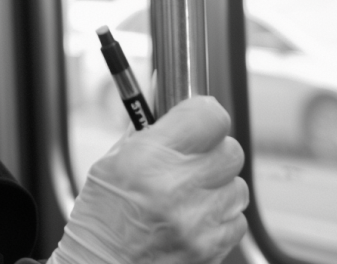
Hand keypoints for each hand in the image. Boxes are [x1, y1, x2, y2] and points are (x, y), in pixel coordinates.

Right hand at [51, 96, 248, 263]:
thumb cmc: (100, 220)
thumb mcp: (112, 163)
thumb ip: (146, 128)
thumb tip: (165, 88)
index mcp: (147, 159)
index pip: (208, 116)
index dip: (204, 114)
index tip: (197, 120)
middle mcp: (177, 189)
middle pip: (230, 149)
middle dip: (212, 151)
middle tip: (190, 160)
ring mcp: (198, 223)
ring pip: (237, 186)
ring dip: (218, 186)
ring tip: (188, 195)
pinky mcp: (211, 248)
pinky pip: (236, 219)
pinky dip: (219, 217)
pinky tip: (192, 219)